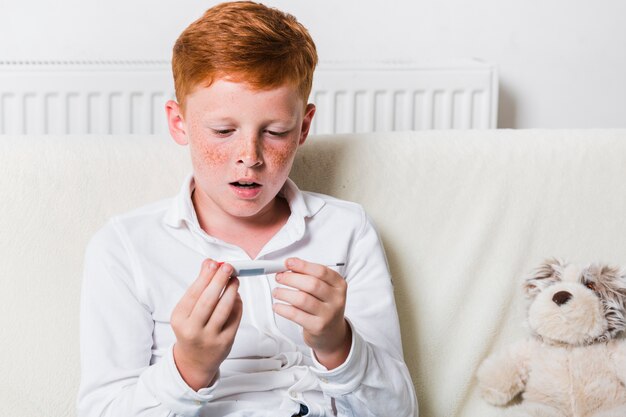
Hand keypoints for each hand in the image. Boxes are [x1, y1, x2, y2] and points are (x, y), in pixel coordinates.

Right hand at [171, 259, 242, 390]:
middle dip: (219, 281)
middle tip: (228, 267)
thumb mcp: (186, 311)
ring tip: (235, 280)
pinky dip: (237, 304)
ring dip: (231, 291)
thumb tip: (209, 263)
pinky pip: (234, 318)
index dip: (205, 277)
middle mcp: (193, 330)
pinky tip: (237, 296)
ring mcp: (210, 338)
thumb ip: (198, 287)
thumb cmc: (191, 329)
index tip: (214, 263)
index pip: (193, 294)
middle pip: (208, 301)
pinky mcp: (225, 342)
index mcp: (180, 319)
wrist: (194, 360)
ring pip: (223, 310)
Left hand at [272, 257, 350, 368]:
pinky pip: (296, 315)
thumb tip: (289, 266)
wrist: (332, 334)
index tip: (288, 263)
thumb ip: (310, 277)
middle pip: (311, 284)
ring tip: (276, 292)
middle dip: (291, 278)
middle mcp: (336, 299)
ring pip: (302, 299)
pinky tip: (277, 306)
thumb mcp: (325, 290)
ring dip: (284, 293)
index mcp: (339, 285)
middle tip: (279, 277)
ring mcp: (328, 314)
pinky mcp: (317, 327)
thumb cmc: (324, 307)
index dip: (302, 265)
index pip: (321, 271)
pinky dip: (283, 308)